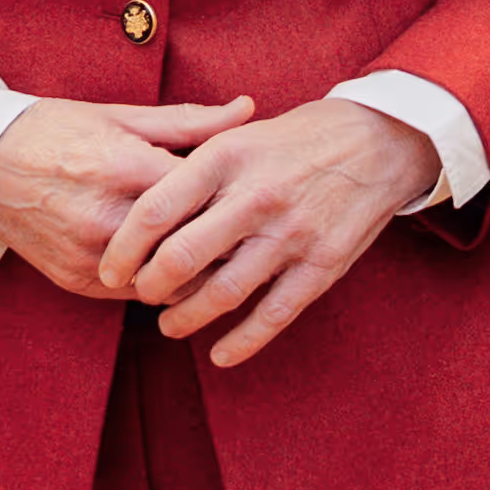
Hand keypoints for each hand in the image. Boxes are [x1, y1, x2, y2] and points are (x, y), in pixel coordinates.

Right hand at [0, 96, 257, 296]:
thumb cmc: (55, 130)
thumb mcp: (121, 116)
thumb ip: (190, 122)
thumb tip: (249, 109)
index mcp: (125, 168)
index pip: (203, 199)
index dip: (236, 203)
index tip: (258, 201)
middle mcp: (106, 218)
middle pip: (190, 248)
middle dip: (224, 246)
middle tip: (252, 237)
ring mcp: (88, 255)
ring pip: (167, 282)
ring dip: (193, 272)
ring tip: (217, 255)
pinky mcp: (74, 280)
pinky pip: (134, 295)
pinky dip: (158, 283)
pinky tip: (173, 266)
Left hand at [102, 97, 444, 367]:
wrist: (379, 141)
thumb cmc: (295, 140)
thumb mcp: (239, 136)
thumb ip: (191, 168)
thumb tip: (138, 209)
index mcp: (227, 157)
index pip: (156, 209)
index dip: (124, 247)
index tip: (110, 269)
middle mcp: (256, 195)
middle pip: (182, 257)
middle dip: (149, 287)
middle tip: (139, 295)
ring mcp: (292, 233)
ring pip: (223, 293)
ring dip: (186, 318)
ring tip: (169, 324)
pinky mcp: (322, 265)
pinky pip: (273, 314)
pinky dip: (242, 342)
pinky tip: (220, 354)